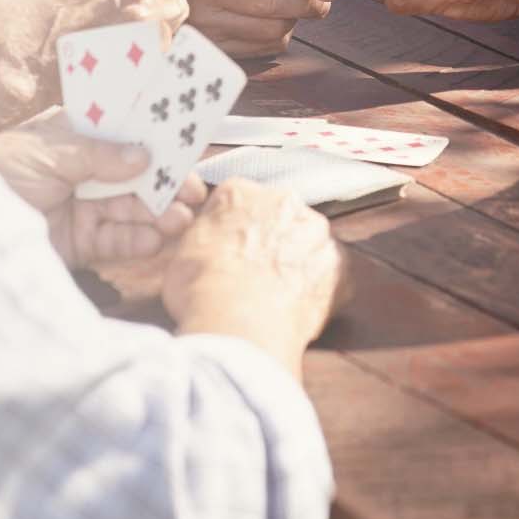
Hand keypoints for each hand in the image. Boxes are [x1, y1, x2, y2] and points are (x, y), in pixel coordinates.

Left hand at [0, 107, 206, 267]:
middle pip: (133, 174)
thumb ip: (98, 155)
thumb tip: (144, 156)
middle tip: (194, 190)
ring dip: (157, 212)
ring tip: (181, 217)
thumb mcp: (47, 152)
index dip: (153, 135)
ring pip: (130, 208)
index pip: (121, 131)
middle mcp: (80, 171)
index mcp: (71, 136)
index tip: (186, 139)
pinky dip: (136, 241)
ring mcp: (79, 208)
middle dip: (164, 180)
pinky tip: (156, 239)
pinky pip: (114, 241)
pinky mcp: (76, 245)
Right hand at [163, 179, 345, 378]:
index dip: (232, 231)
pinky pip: (332, 277)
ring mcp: (316, 234)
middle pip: (278, 217)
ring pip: (307, 244)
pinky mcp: (339, 268)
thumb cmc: (202, 290)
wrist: (238, 325)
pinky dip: (319, 291)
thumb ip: (200, 236)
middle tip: (253, 276)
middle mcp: (283, 202)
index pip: (237, 202)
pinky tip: (298, 311)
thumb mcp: (178, 254)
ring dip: (297, 263)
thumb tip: (207, 241)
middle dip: (269, 241)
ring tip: (276, 296)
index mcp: (239, 192)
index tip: (229, 252)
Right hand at [187, 0, 338, 57]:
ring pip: (272, 28)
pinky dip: (277, 37)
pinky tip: (272, 22)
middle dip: (309, 3)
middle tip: (323, 1)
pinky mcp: (211, 45)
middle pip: (275, 1)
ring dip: (294, 20)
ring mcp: (206, 18)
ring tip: (294, 8)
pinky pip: (262, 47)